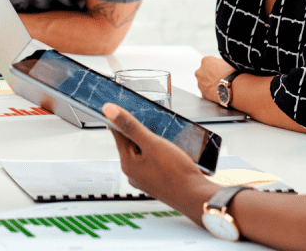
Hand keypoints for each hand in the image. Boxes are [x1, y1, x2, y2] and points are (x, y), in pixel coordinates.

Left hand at [104, 103, 215, 223]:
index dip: (122, 120)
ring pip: (144, 153)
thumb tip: (109, 110)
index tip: (125, 108)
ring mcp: (146, 179)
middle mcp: (134, 174)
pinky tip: (170, 150)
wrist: (197, 197)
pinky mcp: (159, 182)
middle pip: (131, 144)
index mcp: (127, 165)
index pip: (117, 135)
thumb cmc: (176, 173)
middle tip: (151, 122)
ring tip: (164, 136)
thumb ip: (130, 126)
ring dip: (152, 142)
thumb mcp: (152, 144)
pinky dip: (160, 153)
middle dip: (140, 132)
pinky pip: (154, 162)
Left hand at [195, 56, 236, 103]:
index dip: (216, 67)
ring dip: (210, 84)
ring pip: (204, 83)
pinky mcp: (203, 93)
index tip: (221, 70)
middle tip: (221, 78)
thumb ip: (220, 63)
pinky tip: (220, 92)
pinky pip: (207, 92)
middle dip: (210, 75)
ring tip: (221, 86)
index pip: (209, 62)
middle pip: (204, 73)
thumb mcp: (227, 62)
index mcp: (206, 60)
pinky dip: (211, 92)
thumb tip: (221, 66)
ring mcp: (200, 83)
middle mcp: (199, 71)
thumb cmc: (232, 73)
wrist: (232, 87)